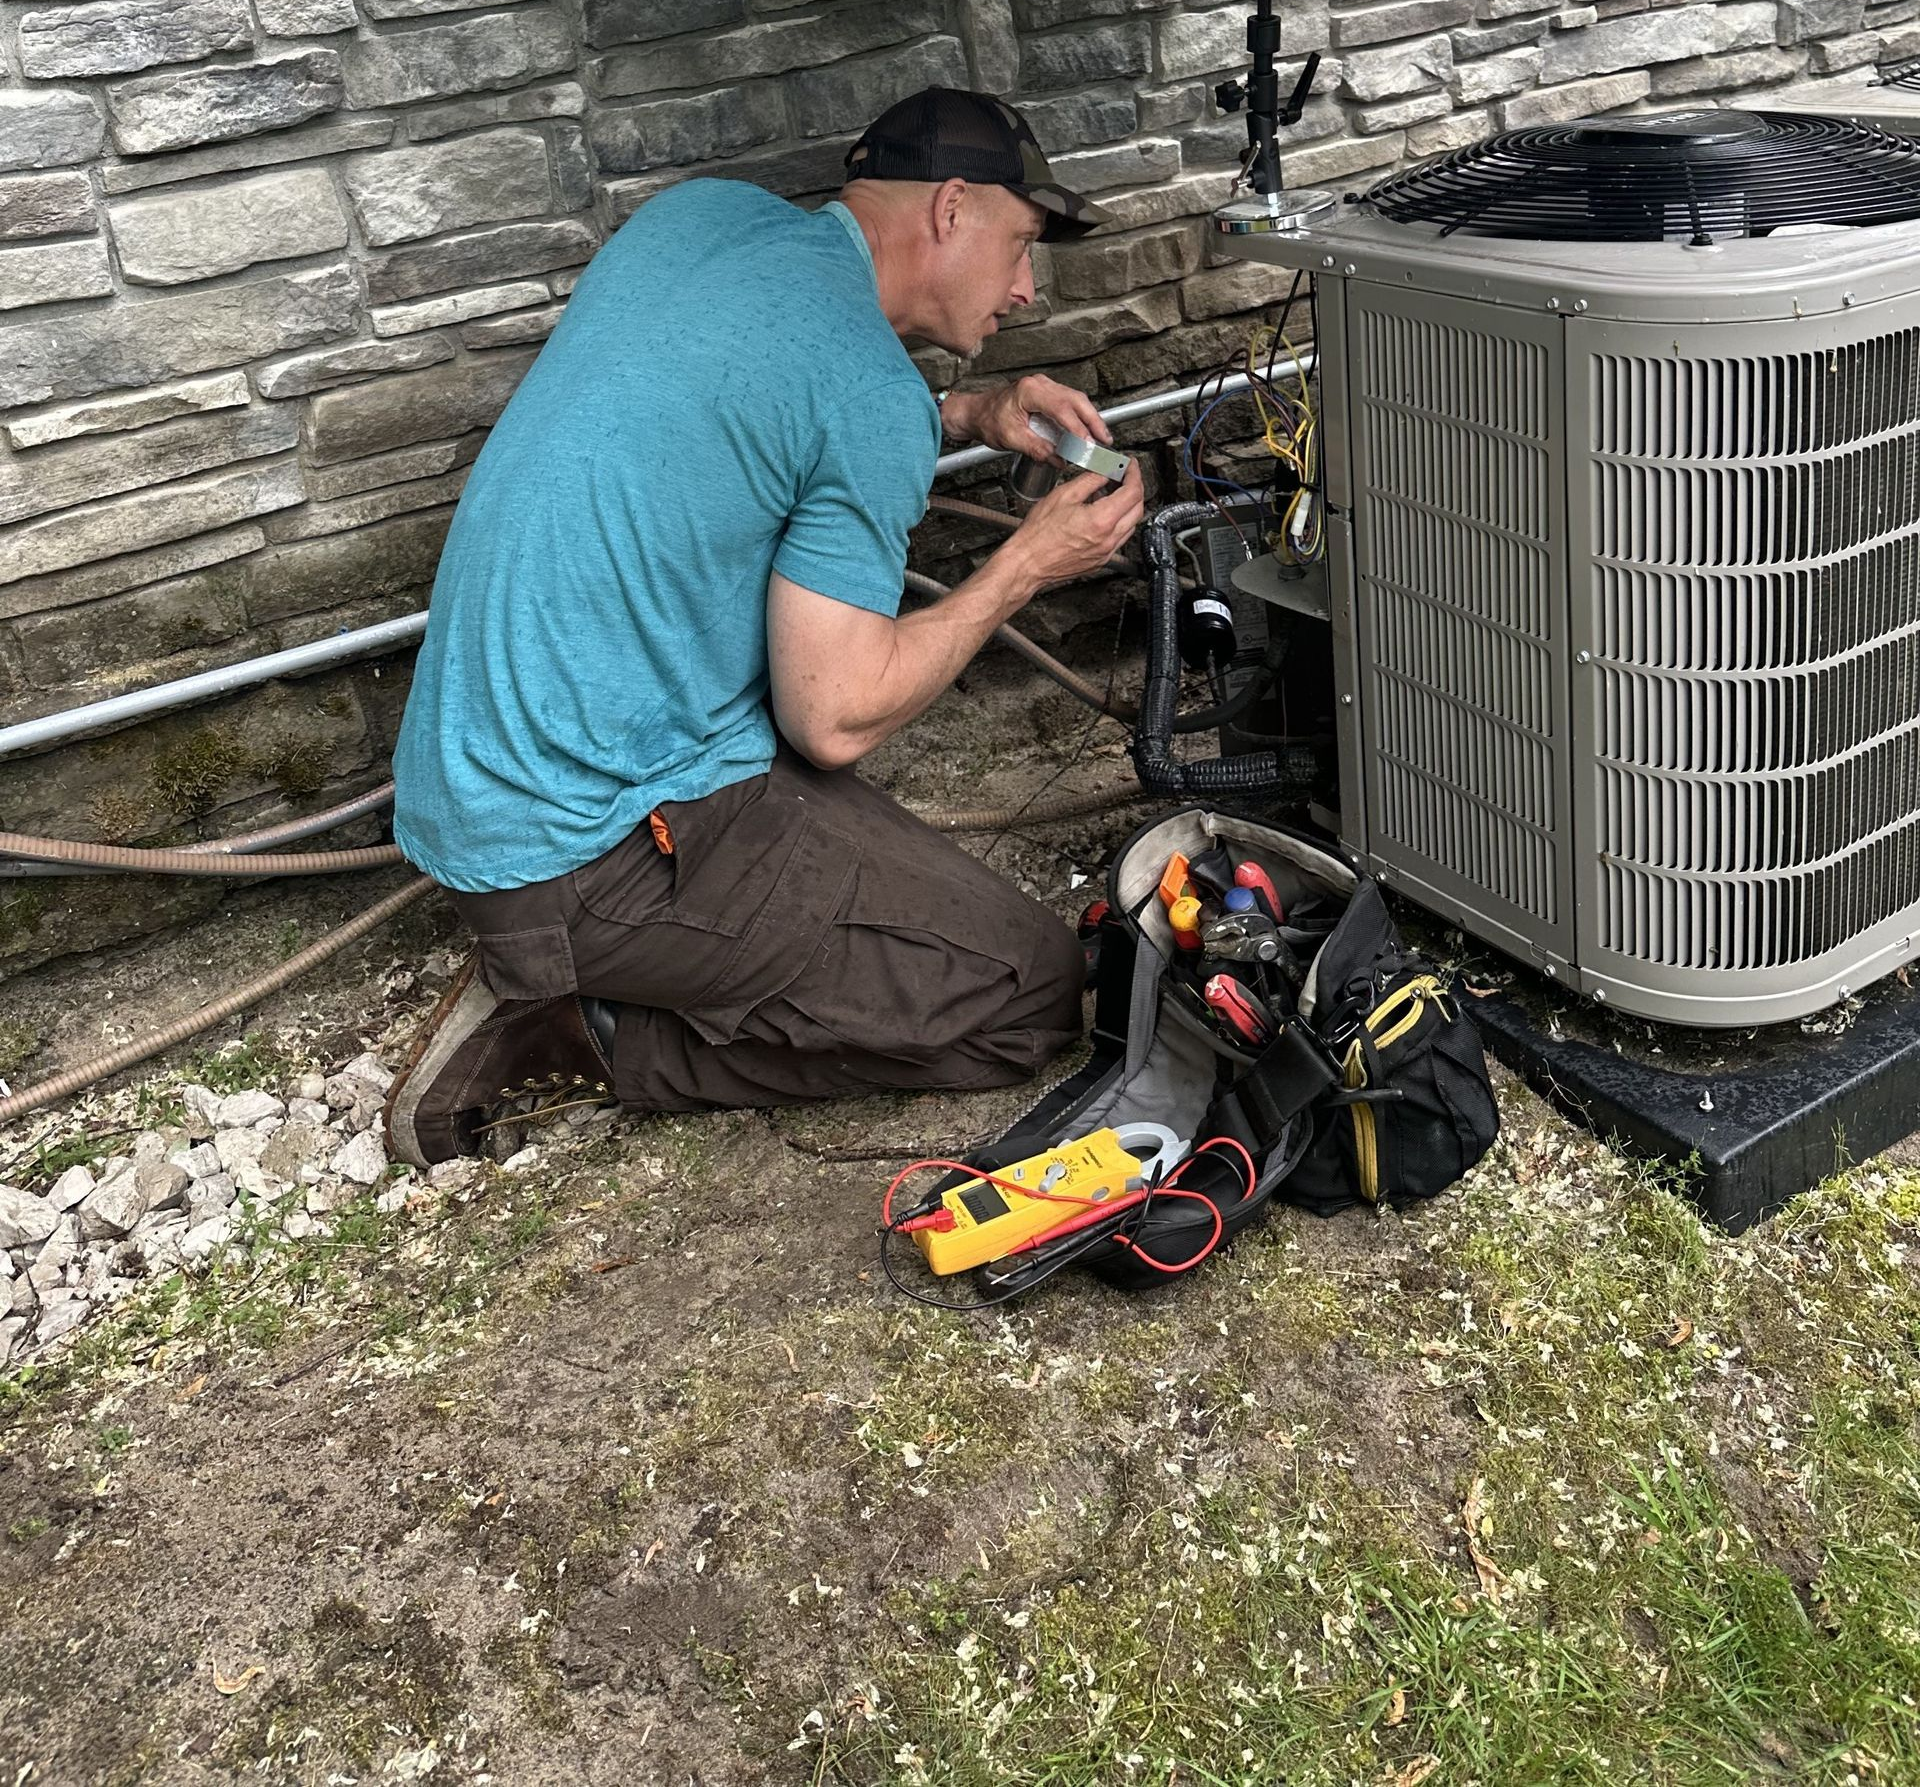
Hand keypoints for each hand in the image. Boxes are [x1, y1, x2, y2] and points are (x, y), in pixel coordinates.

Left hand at [949, 374, 1109, 459]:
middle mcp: (1040, 384)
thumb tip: (1060, 459)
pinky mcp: (1046, 393)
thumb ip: (1037, 449)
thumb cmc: (988, 420)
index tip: (1088, 444)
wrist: (976, 412)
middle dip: (1093, 420)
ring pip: (1076, 399)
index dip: (1078, 428)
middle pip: (1076, 400)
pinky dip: (1081, 416)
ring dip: (1090, 418)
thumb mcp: (1011, 439)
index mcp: (1029, 391)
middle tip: (1105, 440)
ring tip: (1101, 437)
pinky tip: (1088, 430)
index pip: (1061, 409)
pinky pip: (1070, 402)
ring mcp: (1044, 386)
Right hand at [1006, 460, 1144, 589]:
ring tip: (1112, 494)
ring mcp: (1106, 553)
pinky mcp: (1100, 561)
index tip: (1130, 466)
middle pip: (1138, 509)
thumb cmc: (1038, 535)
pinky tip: (1103, 514)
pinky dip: (1118, 523)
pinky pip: (1119, 539)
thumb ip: (1090, 481)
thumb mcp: (1064, 495)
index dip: (1134, 474)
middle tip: (1124, 476)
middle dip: (1135, 488)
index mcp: (1101, 520)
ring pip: (1131, 525)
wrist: (1028, 563)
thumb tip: (1104, 473)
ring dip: (1127, 507)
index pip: (1133, 491)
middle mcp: (1108, 539)